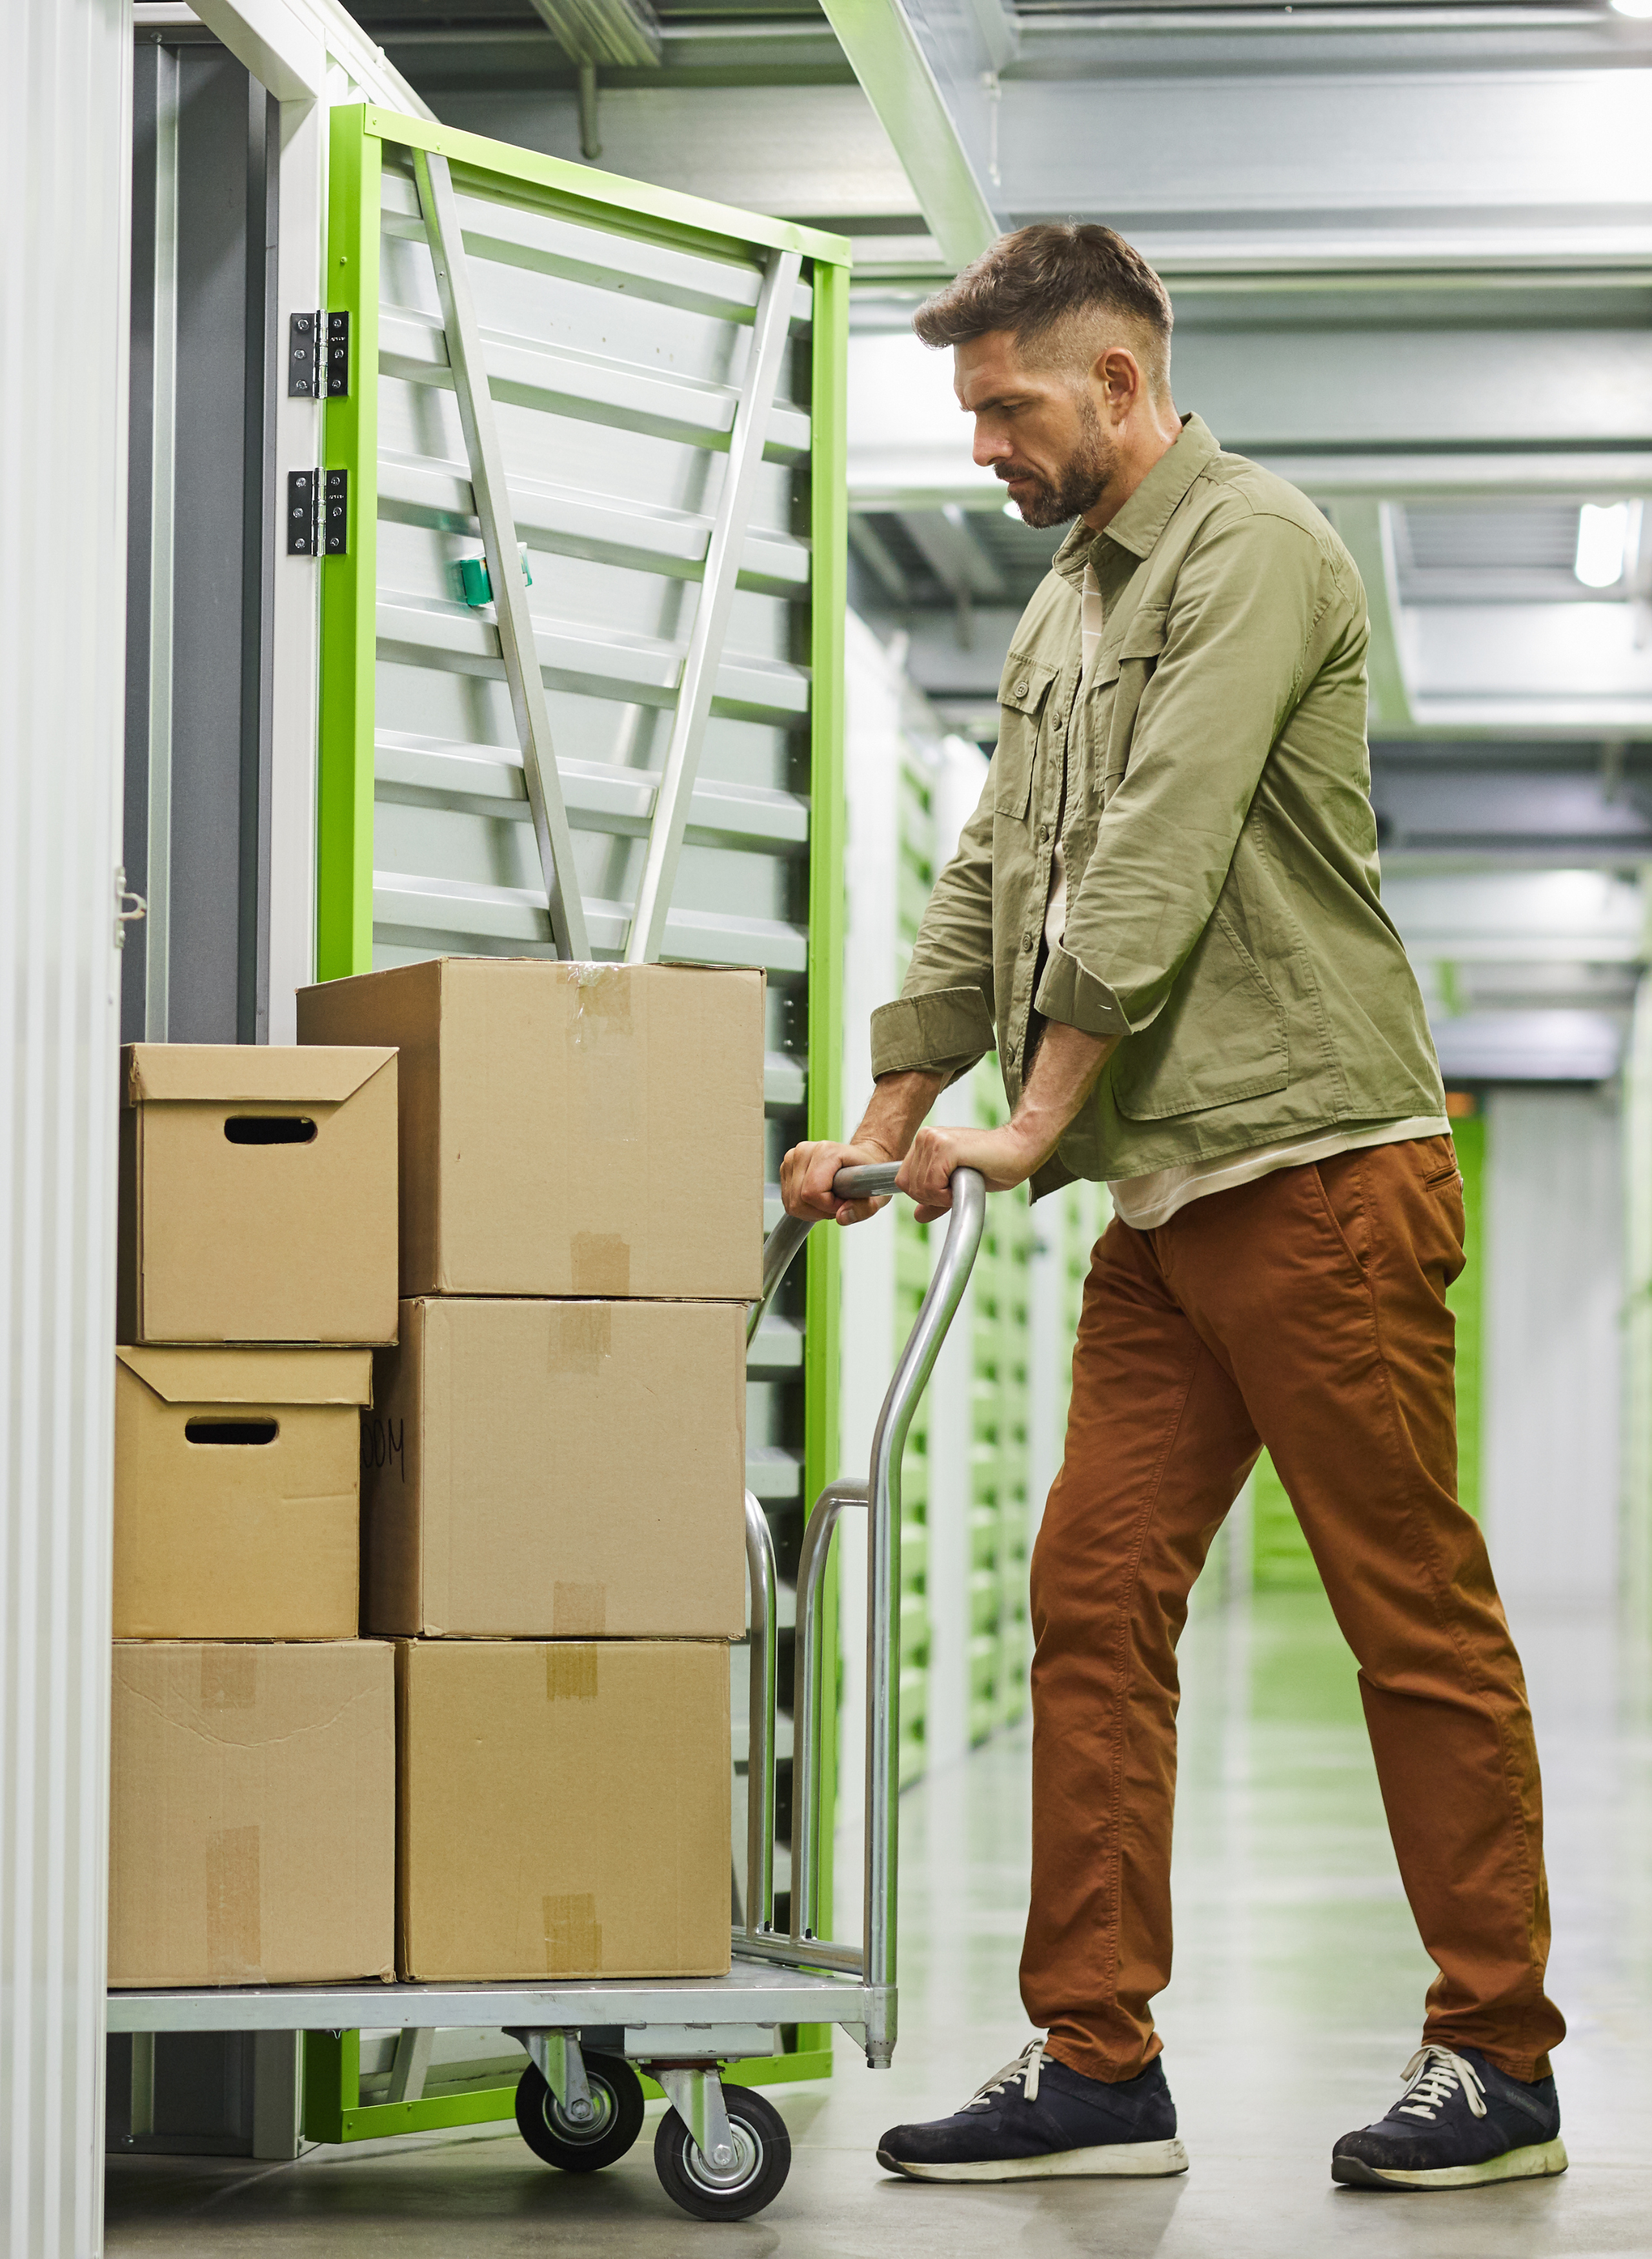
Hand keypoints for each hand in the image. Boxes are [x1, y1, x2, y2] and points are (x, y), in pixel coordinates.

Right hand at [780, 1138, 898, 1225]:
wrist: (860, 1159)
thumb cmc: (868, 1174)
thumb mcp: (877, 1195)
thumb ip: (862, 1208)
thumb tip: (842, 1217)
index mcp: (826, 1151)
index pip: (812, 1193)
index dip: (830, 1206)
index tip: (845, 1201)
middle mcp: (805, 1151)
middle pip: (798, 1200)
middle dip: (820, 1210)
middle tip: (838, 1202)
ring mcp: (792, 1158)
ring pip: (791, 1203)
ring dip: (811, 1210)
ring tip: (829, 1199)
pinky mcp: (786, 1167)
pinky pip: (788, 1200)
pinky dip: (804, 1206)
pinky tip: (818, 1197)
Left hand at [896, 1120, 1045, 1220]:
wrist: (1019, 1151)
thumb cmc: (994, 1165)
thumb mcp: (958, 1184)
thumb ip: (935, 1197)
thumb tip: (917, 1216)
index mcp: (924, 1141)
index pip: (903, 1180)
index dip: (925, 1194)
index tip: (950, 1189)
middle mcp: (925, 1136)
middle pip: (908, 1186)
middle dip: (933, 1198)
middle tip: (959, 1187)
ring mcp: (933, 1139)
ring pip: (919, 1188)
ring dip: (943, 1196)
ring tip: (965, 1181)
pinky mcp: (944, 1147)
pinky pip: (931, 1186)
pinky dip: (947, 1194)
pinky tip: (966, 1181)